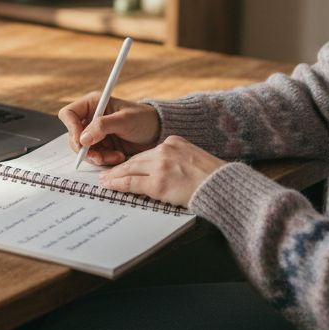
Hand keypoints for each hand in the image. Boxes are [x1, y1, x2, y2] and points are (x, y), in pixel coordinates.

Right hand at [57, 93, 160, 165]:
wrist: (157, 133)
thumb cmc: (144, 119)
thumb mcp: (124, 120)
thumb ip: (102, 126)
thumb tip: (83, 138)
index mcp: (93, 104)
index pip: (69, 114)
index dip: (72, 128)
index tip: (82, 142)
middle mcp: (91, 118)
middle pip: (73, 136)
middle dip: (86, 149)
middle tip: (98, 156)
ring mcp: (95, 133)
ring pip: (83, 149)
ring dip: (98, 156)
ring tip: (115, 156)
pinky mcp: (101, 146)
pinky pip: (94, 156)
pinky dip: (104, 160)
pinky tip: (118, 156)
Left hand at [97, 136, 225, 207]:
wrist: (223, 187)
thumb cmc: (214, 178)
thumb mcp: (194, 159)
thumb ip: (177, 160)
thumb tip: (165, 171)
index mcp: (174, 142)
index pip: (149, 153)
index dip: (135, 162)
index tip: (127, 165)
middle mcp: (165, 150)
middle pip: (136, 159)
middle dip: (120, 167)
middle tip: (107, 173)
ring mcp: (160, 166)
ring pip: (130, 169)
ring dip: (114, 176)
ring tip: (105, 181)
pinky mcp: (158, 183)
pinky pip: (131, 183)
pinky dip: (118, 184)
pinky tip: (110, 186)